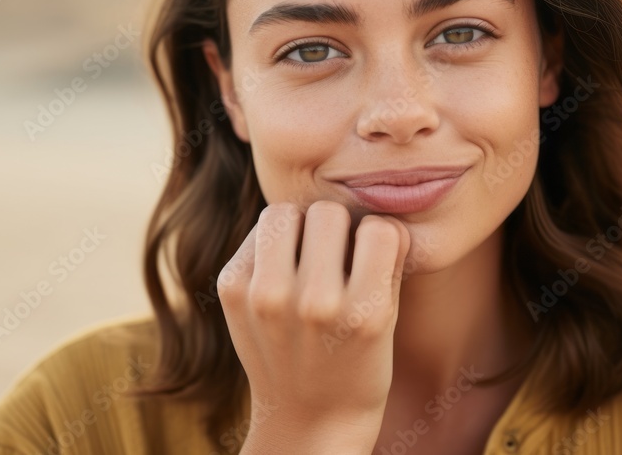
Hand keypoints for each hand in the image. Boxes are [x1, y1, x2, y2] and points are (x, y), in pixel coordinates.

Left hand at [217, 200, 410, 452]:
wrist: (308, 420)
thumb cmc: (359, 362)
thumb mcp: (389, 318)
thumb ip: (387, 257)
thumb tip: (379, 201)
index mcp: (362, 312)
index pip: (379, 228)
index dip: (381, 238)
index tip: (374, 259)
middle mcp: (312, 304)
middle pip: (329, 212)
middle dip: (338, 230)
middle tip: (336, 259)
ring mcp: (265, 298)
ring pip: (286, 212)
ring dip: (301, 228)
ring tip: (307, 257)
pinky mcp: (232, 291)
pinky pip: (259, 233)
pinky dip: (272, 244)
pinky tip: (282, 272)